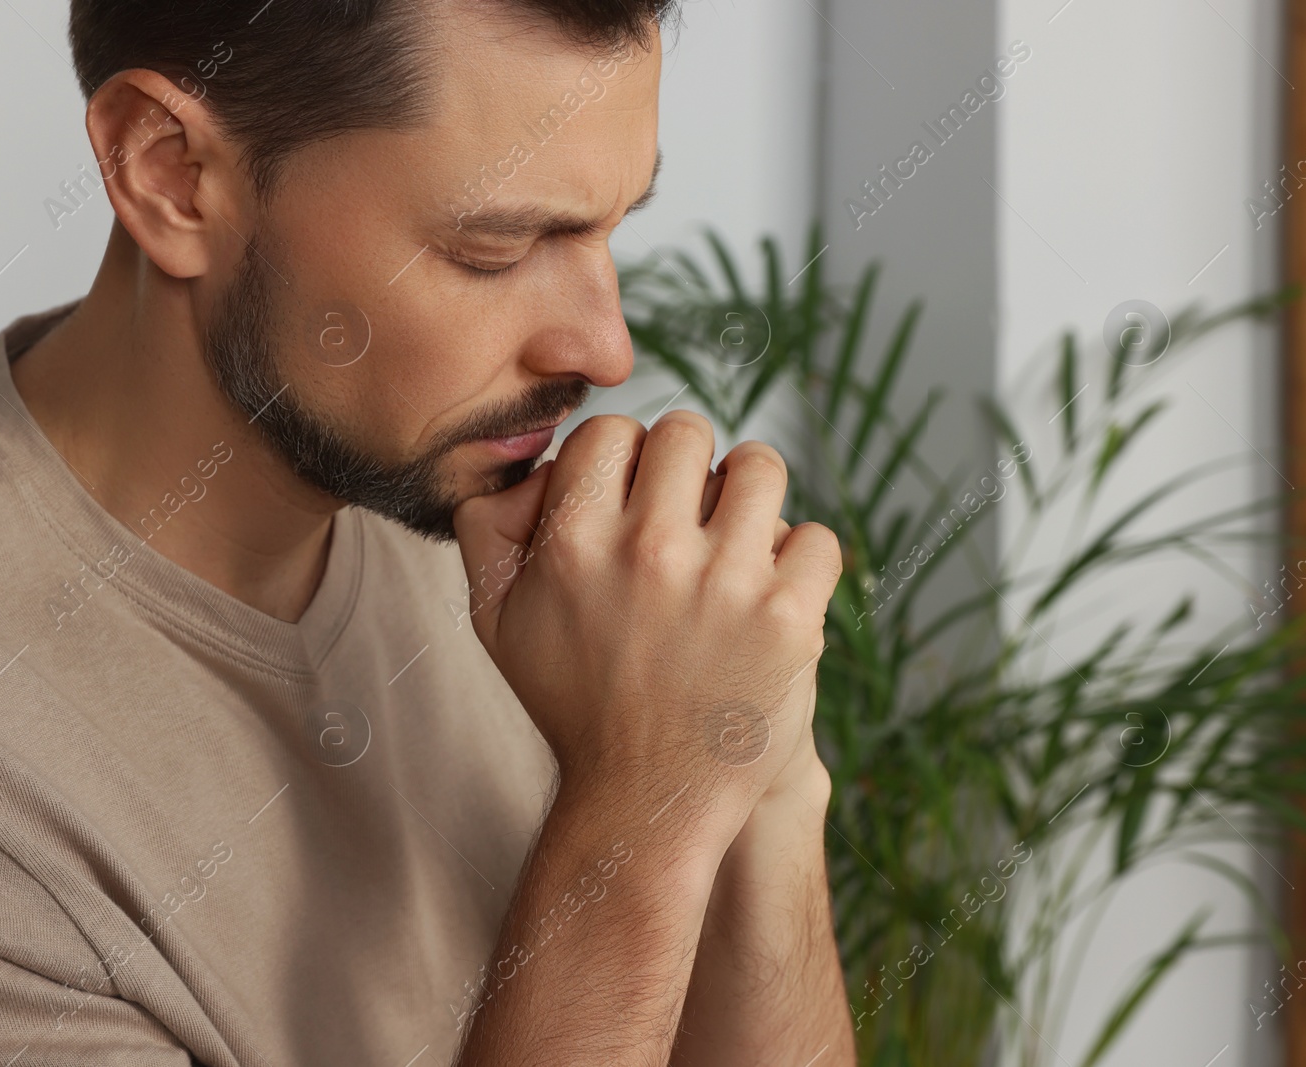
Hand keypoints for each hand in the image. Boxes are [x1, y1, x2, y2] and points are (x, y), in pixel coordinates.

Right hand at [453, 411, 841, 844]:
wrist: (643, 802)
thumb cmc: (572, 704)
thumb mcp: (495, 619)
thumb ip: (487, 528)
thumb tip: (535, 466)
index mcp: (574, 542)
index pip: (611, 431)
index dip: (624, 459)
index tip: (633, 500)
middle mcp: (650, 551)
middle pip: (687, 432)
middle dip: (688, 467)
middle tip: (688, 516)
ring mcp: (726, 582)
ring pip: (761, 467)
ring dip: (751, 495)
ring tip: (739, 537)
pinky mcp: (789, 618)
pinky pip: (817, 538)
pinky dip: (802, 560)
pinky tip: (774, 589)